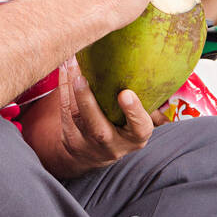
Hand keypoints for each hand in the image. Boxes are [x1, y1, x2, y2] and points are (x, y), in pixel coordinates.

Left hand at [54, 57, 155, 175]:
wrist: (98, 153)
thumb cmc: (126, 125)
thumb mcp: (140, 119)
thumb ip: (147, 100)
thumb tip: (153, 64)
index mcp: (136, 137)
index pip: (139, 127)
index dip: (134, 111)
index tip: (126, 94)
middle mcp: (112, 145)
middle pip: (99, 129)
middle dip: (88, 103)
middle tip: (82, 79)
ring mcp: (88, 144)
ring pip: (76, 117)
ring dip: (71, 89)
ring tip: (71, 64)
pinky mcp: (70, 139)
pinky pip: (64, 112)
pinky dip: (63, 88)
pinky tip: (65, 68)